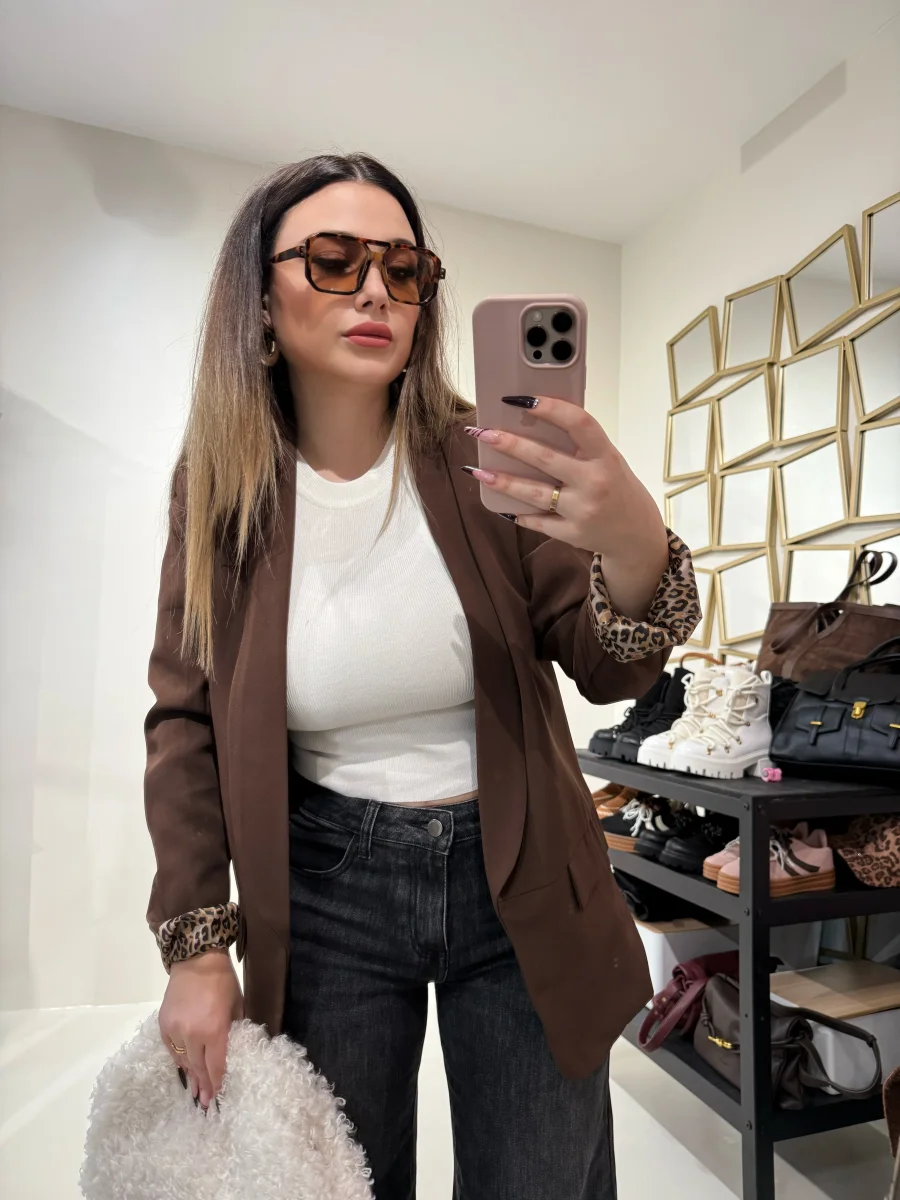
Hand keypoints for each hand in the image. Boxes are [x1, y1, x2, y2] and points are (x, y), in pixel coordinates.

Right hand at [159, 949, 243, 1110]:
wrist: (196, 959)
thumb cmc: (223, 981)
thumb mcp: (237, 1006)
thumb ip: (234, 1030)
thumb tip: (231, 1049)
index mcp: (214, 1030)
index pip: (216, 1065)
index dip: (217, 1082)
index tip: (218, 1098)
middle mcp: (192, 1035)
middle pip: (198, 1067)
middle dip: (203, 1086)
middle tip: (206, 1103)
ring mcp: (175, 1030)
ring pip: (183, 1060)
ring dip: (190, 1075)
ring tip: (195, 1091)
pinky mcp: (164, 1025)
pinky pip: (172, 1049)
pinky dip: (179, 1059)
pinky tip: (184, 1068)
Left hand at [463, 397, 668, 612]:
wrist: (636, 535)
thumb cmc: (617, 487)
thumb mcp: (608, 460)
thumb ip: (579, 445)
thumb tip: (531, 422)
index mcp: (605, 456)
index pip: (579, 423)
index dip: (550, 408)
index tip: (520, 399)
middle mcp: (595, 482)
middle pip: (545, 458)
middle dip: (509, 444)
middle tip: (482, 432)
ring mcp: (582, 510)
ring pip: (533, 493)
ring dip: (501, 480)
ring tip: (476, 470)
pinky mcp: (572, 534)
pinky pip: (537, 522)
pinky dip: (518, 513)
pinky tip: (500, 505)